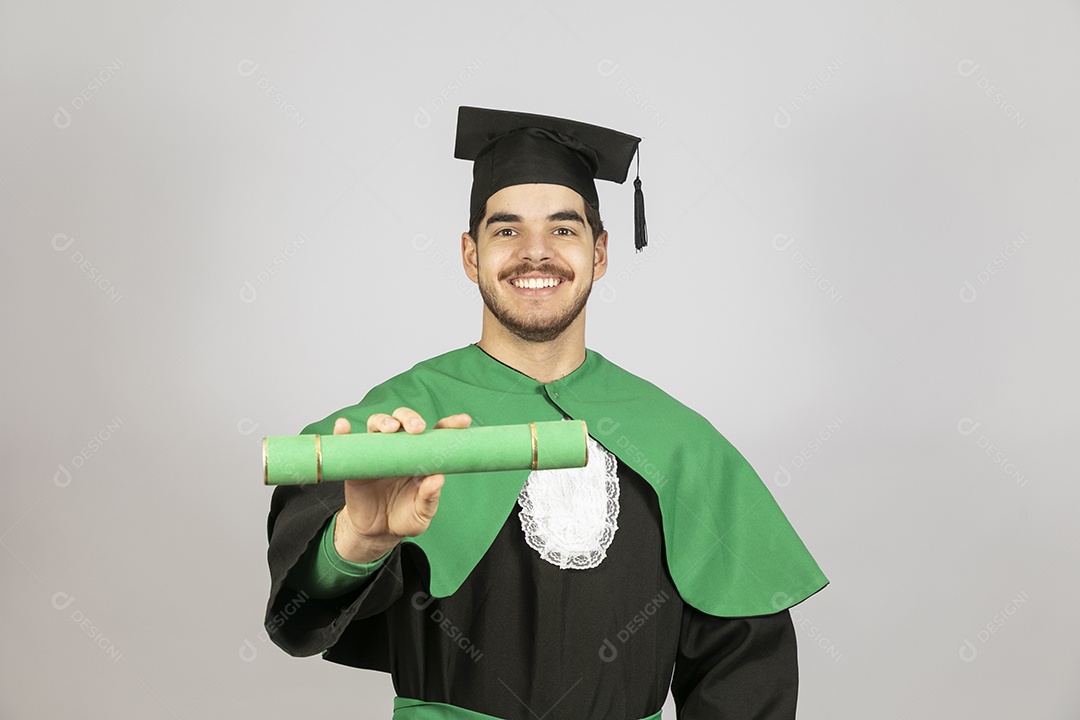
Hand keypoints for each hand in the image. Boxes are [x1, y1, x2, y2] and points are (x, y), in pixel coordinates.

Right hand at [332, 408, 470, 562]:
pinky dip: (343, 432)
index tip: (463, 422)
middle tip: (416, 428)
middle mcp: (400, 448)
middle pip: (404, 421)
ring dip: (383, 421)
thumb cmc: (403, 517)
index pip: (436, 434)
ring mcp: (378, 452)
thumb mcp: (421, 513)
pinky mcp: (357, 462)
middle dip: (410, 418)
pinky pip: (348, 442)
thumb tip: (437, 479)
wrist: (377, 532)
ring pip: (378, 424)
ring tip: (389, 429)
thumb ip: (429, 498)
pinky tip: (342, 426)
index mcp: (422, 457)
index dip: (450, 425)